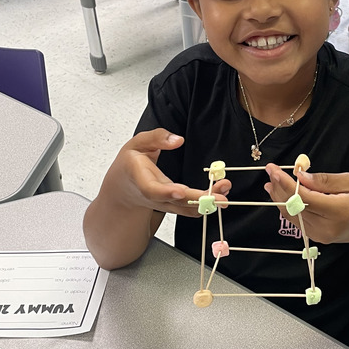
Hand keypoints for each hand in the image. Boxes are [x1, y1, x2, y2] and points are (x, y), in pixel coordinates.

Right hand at [108, 129, 230, 218]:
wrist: (123, 188)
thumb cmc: (130, 164)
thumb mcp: (137, 143)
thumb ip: (156, 138)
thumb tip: (177, 140)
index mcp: (141, 178)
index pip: (152, 190)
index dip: (166, 192)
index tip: (181, 191)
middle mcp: (154, 196)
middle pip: (176, 202)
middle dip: (198, 200)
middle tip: (218, 196)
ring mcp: (164, 204)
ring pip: (186, 208)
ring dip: (207, 203)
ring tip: (224, 193)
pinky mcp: (173, 206)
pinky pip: (189, 210)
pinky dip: (206, 206)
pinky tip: (220, 195)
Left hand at [263, 164, 348, 245]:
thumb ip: (325, 180)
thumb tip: (300, 176)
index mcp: (340, 211)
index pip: (304, 197)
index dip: (285, 183)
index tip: (274, 169)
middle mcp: (328, 227)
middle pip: (294, 207)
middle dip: (279, 188)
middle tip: (270, 170)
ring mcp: (321, 235)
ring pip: (291, 215)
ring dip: (279, 197)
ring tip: (271, 181)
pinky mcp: (317, 237)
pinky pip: (297, 220)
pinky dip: (287, 206)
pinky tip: (280, 194)